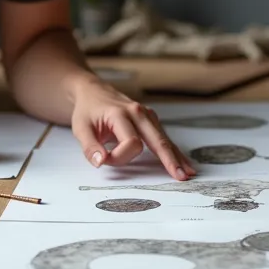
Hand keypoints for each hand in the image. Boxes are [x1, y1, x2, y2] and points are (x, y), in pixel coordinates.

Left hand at [69, 78, 195, 180]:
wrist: (93, 92)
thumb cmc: (87, 110)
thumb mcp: (80, 128)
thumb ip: (89, 147)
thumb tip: (100, 162)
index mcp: (121, 113)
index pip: (131, 144)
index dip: (119, 158)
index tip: (105, 159)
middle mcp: (139, 113)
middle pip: (158, 140)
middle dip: (169, 159)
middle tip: (180, 176)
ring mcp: (148, 116)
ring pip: (165, 139)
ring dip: (176, 156)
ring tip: (188, 171)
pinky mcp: (151, 120)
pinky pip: (164, 137)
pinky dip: (173, 150)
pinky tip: (182, 161)